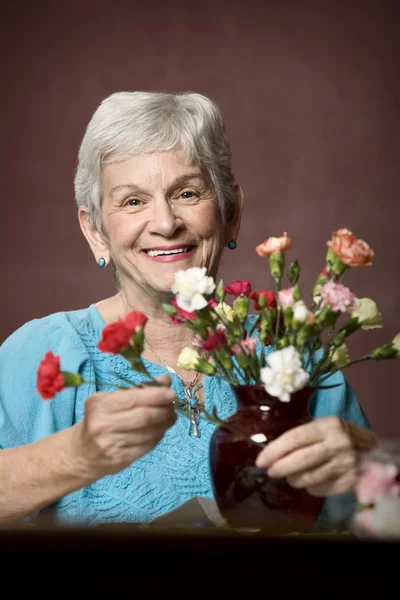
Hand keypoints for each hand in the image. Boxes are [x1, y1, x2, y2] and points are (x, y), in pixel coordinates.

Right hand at [70, 375, 176, 479]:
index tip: (171, 393)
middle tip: (173, 406)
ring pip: (149, 433)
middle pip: (144, 417)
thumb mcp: (110, 400)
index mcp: (99, 406)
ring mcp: (112, 445)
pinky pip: (148, 446)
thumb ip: (138, 390)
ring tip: (170, 416)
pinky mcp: (121, 459)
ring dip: (165, 424)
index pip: (133, 399)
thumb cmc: (98, 420)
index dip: (156, 396)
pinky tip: (161, 429)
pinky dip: (159, 435)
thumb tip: (165, 380)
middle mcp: (103, 425)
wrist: (81, 453)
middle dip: (164, 410)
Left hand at [255, 416, 376, 496]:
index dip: (275, 450)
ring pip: (309, 478)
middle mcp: (338, 444)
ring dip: (293, 479)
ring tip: (288, 476)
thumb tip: (272, 450)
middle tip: (270, 471)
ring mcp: (345, 465)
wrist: (372, 450)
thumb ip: (302, 435)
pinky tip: (308, 481)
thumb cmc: (339, 435)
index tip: (261, 460)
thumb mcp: (324, 426)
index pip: (295, 438)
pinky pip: (320, 489)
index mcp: (328, 426)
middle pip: (301, 460)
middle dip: (280, 467)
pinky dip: (309, 487)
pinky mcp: (349, 483)